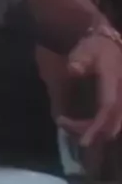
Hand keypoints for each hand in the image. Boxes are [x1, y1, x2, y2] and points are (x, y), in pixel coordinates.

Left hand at [58, 29, 121, 145]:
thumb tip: (73, 69)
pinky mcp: (121, 104)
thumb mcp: (85, 50)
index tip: (83, 140)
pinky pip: (114, 122)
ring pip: (115, 126)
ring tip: (70, 125)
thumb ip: (79, 60)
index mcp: (114, 80)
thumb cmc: (95, 48)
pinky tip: (83, 125)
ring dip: (95, 132)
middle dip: (92, 132)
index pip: (108, 107)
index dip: (97, 125)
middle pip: (112, 123)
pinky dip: (100, 128)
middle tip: (66, 126)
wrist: (109, 44)